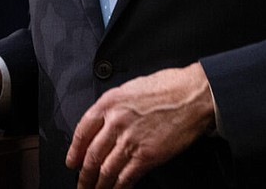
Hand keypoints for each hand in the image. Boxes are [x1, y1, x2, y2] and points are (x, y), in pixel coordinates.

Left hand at [66, 63, 215, 188]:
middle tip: (82, 183)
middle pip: (91, 155)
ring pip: (106, 170)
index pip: (82, 131)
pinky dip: (118, 188)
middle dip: (84, 175)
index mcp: (109, 102)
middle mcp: (116, 121)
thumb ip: (114, 107)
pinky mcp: (146, 156)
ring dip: (98, 185)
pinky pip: (125, 177)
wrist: (193, 96)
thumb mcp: (131, 88)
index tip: (72, 162)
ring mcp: (130, 140)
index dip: (75, 151)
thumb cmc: (168, 88)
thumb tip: (104, 126)